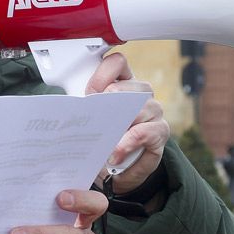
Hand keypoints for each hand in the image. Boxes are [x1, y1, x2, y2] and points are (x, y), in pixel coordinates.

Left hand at [86, 52, 169, 193]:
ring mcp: (154, 111)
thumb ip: (86, 108)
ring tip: (103, 142)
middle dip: (106, 103)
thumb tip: (74, 106)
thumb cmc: (103, 139)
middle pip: (125, 87)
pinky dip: (127, 144)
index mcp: (122, 83)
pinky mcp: (160, 131)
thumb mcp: (91, 121)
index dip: (102, 75)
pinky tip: (115, 154)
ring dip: (117, 126)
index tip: (89, 93)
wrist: (117, 171)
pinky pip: (146, 132)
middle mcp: (141, 93)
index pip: (117, 63)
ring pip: (139, 108)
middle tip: (93, 120)